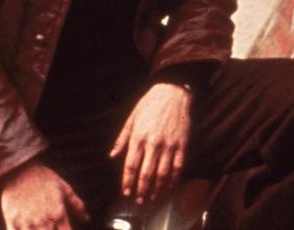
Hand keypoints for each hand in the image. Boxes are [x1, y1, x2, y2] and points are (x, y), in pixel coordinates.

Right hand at [0, 160, 88, 229]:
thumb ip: (78, 205)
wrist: (20, 169)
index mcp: (59, 213)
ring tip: (41, 229)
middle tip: (53, 229)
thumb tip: (87, 219)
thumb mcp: (65, 188)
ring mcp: (27, 222)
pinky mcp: (12, 221)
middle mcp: (44, 220)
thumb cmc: (44, 178)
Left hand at [110, 82, 191, 203]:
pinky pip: (178, 166)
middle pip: (146, 173)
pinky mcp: (182, 144)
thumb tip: (112, 156)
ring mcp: (170, 144)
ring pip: (163, 173)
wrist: (173, 92)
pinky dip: (174, 179)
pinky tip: (169, 186)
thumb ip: (122, 139)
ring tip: (153, 198)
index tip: (126, 193)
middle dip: (141, 190)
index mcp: (139, 137)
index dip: (128, 182)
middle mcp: (154, 143)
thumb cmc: (150, 104)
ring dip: (157, 188)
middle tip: (139, 201)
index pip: (131, 166)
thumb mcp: (131, 118)